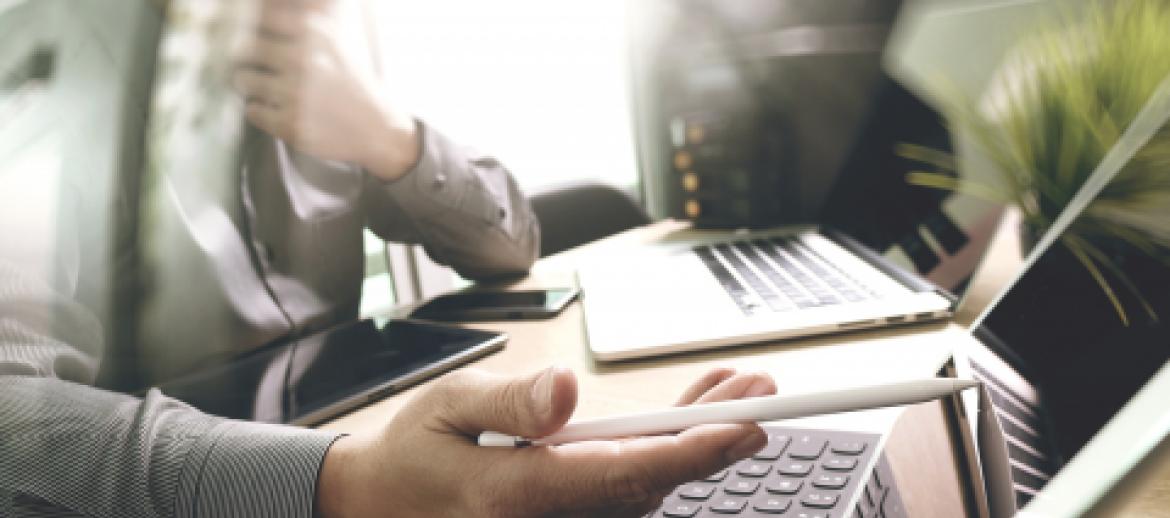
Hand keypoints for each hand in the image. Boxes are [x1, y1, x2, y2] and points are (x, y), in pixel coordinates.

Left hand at [231, 0, 418, 180]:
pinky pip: (252, 110)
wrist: (379, 130)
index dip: (250, 30)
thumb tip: (257, 11)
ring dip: (251, 86)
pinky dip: (261, 112)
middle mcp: (303, 59)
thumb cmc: (353, 85)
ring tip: (271, 91)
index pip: (260, 18)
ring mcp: (294, 93)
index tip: (252, 40)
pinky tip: (280, 111)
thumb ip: (301, 25)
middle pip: (243, 49)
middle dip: (244, 60)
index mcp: (315, 34)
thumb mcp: (335, 43)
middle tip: (255, 68)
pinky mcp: (289, 123)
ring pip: (243, 80)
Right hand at [316, 366, 777, 517]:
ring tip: (739, 388)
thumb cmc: (416, 452)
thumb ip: (509, 401)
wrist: (387, 507)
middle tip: (762, 390)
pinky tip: (691, 418)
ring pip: (650, 488)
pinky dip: (667, 453)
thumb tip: (565, 391)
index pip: (623, 475)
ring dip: (697, 440)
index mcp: (519, 494)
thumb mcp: (446, 406)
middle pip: (653, 483)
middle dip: (714, 436)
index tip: (746, 424)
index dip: (692, 452)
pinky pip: (632, 490)